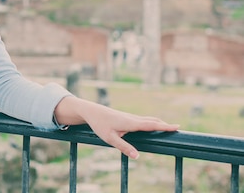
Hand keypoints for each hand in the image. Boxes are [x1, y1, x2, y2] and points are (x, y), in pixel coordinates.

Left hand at [55, 97, 178, 158]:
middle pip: (152, 121)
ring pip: (147, 119)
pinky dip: (151, 122)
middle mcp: (132, 118)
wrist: (91, 111)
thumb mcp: (110, 138)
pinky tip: (152, 126)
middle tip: (178, 129)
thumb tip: (137, 156)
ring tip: (169, 127)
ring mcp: (130, 117)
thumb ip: (123, 147)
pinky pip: (142, 120)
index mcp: (130, 123)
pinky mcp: (126, 118)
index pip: (151, 125)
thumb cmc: (99, 124)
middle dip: (165, 125)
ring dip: (158, 123)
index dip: (164, 126)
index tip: (177, 127)